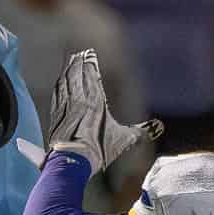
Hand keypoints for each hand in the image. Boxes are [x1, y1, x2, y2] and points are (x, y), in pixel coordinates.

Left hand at [48, 49, 161, 175]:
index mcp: (95, 101)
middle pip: (76, 74)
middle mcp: (79, 99)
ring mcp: (65, 106)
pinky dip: (59, 84)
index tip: (90, 53)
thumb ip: (140, 131)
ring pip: (65, 81)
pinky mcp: (55, 115)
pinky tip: (59, 82)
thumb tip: (158, 127)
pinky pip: (57, 93)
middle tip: (79, 53)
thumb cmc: (98, 149)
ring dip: (67, 70)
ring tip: (69, 61)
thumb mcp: (123, 140)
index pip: (92, 75)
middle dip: (78, 62)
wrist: (72, 161)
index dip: (90, 63)